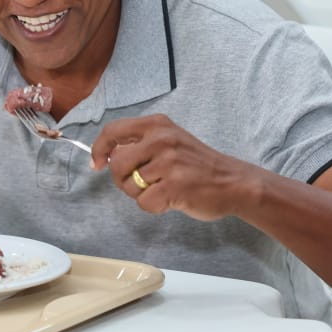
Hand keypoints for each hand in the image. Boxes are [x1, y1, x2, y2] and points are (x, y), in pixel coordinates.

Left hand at [89, 114, 256, 219]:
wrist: (233, 182)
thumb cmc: (198, 165)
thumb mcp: (171, 141)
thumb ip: (141, 143)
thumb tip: (107, 154)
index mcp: (158, 125)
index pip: (113, 131)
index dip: (98, 149)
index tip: (97, 163)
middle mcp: (161, 139)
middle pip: (116, 163)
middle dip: (121, 179)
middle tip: (140, 184)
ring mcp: (168, 162)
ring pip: (129, 186)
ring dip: (142, 194)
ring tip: (163, 189)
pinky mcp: (174, 186)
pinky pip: (144, 203)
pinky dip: (154, 207)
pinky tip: (171, 200)